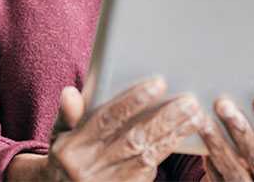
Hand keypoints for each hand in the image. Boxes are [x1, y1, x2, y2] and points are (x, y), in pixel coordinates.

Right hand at [38, 77, 203, 181]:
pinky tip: (182, 137)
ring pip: (146, 156)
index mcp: (71, 148)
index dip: (132, 101)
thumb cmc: (64, 158)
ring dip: (173, 135)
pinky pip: (148, 172)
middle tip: (189, 101)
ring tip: (195, 116)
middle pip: (133, 139)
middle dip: (163, 119)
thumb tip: (70, 92)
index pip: (106, 119)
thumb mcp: (58, 136)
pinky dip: (165, 152)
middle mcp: (89, 167)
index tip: (158, 83)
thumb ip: (66, 114)